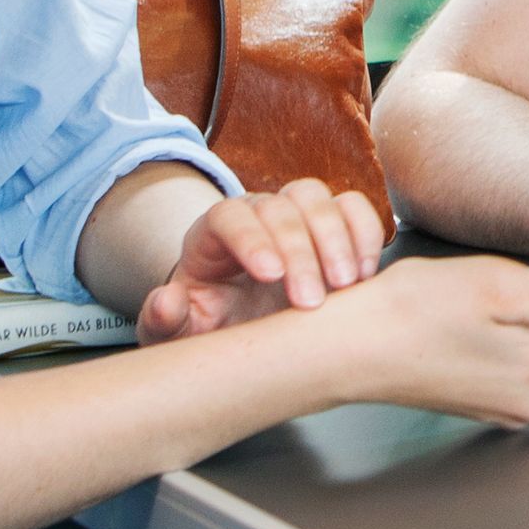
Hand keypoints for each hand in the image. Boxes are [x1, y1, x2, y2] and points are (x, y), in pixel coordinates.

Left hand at [138, 179, 389, 340]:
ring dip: (338, 238)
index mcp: (212, 234)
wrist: (242, 321)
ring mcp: (297, 215)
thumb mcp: (179, 330)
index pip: (230, 217)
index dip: (251, 239)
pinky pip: (354, 208)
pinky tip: (364, 276)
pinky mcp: (333, 225)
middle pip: (280, 206)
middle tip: (311, 302)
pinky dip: (364, 235)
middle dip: (300, 251)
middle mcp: (256, 214)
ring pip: (319, 198)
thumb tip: (166, 303)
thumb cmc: (210, 323)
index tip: (271, 276)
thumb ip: (164, 320)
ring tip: (346, 286)